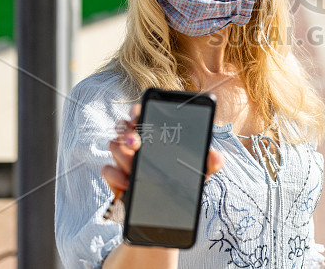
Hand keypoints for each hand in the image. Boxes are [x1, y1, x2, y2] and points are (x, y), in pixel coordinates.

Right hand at [101, 104, 224, 194]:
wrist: (167, 212)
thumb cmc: (182, 184)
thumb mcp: (198, 173)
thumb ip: (208, 164)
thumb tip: (217, 157)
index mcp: (156, 136)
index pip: (141, 114)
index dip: (137, 111)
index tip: (138, 116)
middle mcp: (136, 144)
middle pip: (123, 127)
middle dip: (127, 132)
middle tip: (137, 142)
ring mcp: (123, 160)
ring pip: (113, 145)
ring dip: (122, 155)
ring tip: (134, 166)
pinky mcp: (115, 178)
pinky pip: (107, 170)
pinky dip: (115, 176)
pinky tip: (127, 182)